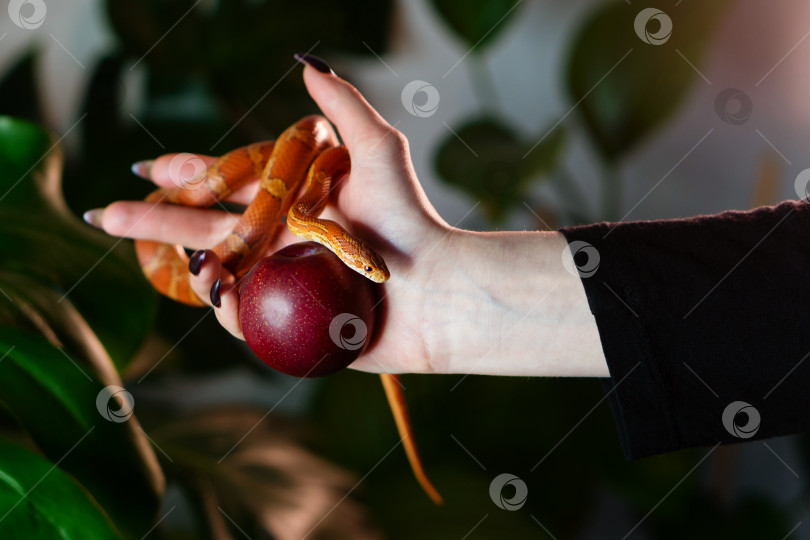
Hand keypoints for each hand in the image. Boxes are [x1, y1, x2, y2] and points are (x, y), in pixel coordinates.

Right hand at [90, 58, 606, 376]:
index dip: (193, 173)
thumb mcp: (379, 151)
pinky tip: (206, 288)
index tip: (153, 167)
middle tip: (109, 214)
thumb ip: (342, 109)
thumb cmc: (409, 219)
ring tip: (134, 237)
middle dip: (158, 217)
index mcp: (298, 201)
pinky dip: (223, 302)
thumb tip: (307, 64)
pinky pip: (243, 314)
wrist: (433, 289)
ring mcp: (283, 279)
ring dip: (177, 257)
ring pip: (218, 269)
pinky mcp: (288, 318)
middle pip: (211, 226)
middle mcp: (286, 239)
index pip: (235, 182)